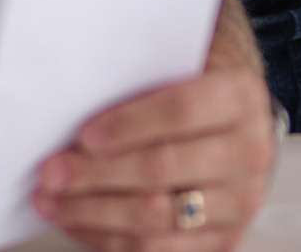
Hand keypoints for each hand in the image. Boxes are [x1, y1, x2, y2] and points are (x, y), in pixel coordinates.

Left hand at [31, 46, 277, 251]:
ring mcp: (238, 203)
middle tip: (52, 171)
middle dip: (96, 174)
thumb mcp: (184, 66)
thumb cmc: (199, 90)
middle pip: (163, 169)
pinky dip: (106, 238)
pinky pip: (156, 251)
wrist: (238, 125)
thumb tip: (76, 103)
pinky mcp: (222, 239)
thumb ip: (144, 80)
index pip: (181, 111)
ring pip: (155, 219)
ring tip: (53, 200)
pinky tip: (77, 220)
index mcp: (240, 98)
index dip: (128, 125)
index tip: (84, 136)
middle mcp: (248, 153)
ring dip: (92, 212)